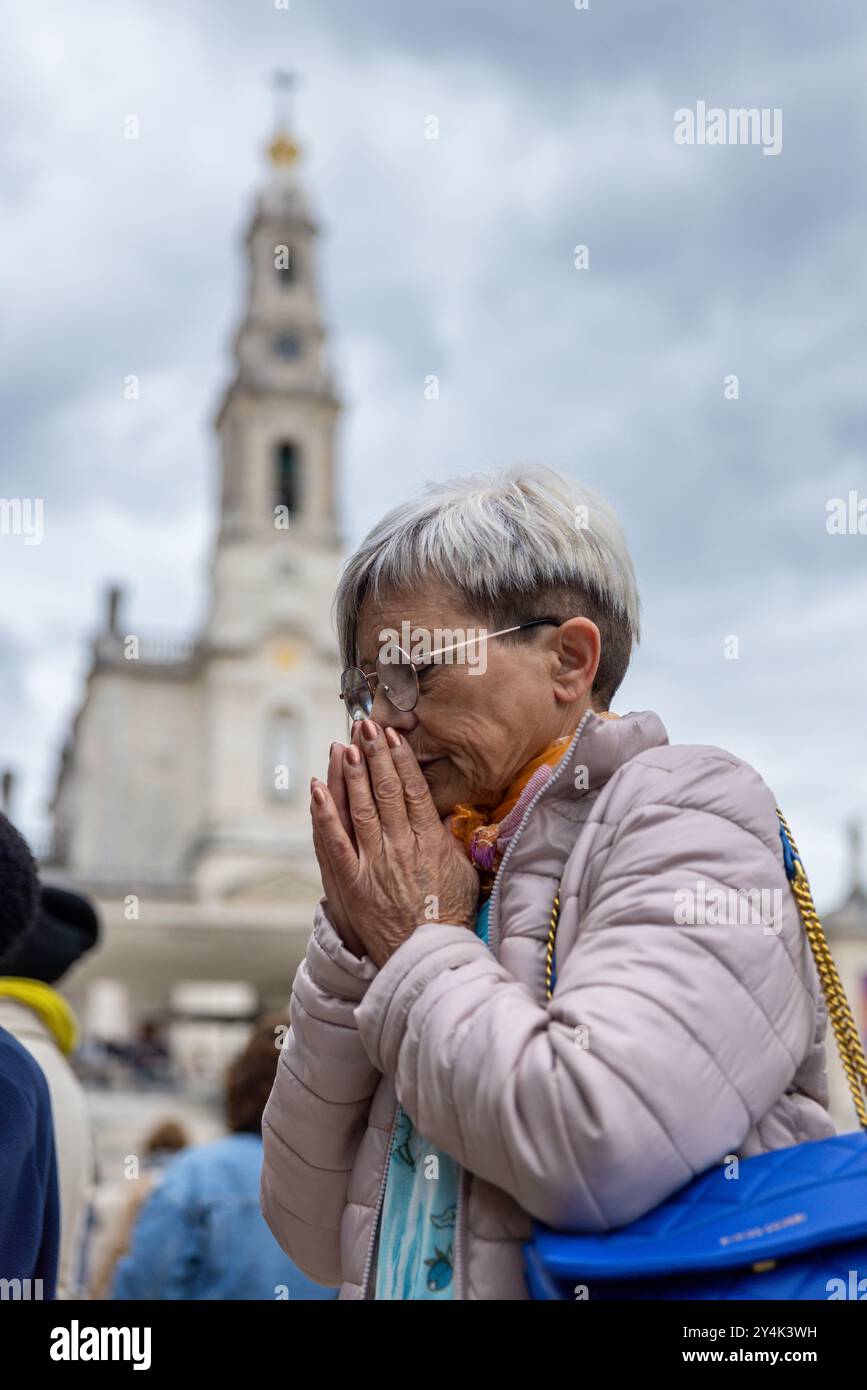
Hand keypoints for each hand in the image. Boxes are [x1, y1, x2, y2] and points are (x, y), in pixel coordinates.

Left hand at [310, 720, 479, 967]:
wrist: (428, 957)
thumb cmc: (447, 917)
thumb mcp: (462, 873)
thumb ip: (449, 841)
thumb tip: (442, 812)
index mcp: (430, 842)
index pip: (414, 790)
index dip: (401, 760)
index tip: (393, 737)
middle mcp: (401, 847)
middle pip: (385, 791)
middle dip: (374, 755)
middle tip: (365, 727)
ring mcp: (374, 864)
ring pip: (359, 808)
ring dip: (350, 774)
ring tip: (345, 746)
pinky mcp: (351, 883)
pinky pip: (333, 842)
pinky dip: (323, 814)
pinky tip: (317, 788)